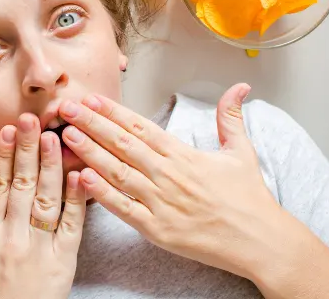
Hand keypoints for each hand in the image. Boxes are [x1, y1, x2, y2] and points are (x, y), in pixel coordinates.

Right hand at [0, 114, 86, 298]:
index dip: (2, 157)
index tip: (7, 131)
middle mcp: (13, 239)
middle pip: (22, 186)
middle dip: (27, 149)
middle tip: (31, 119)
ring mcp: (40, 250)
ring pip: (47, 199)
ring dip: (51, 165)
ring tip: (53, 136)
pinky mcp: (65, 262)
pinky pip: (72, 225)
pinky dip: (78, 199)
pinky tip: (81, 173)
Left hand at [58, 84, 295, 280]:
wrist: (262, 242)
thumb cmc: (250, 199)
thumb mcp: (242, 152)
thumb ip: (231, 118)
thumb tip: (239, 87)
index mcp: (184, 155)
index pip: (142, 127)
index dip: (114, 112)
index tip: (92, 99)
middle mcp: (169, 175)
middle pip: (123, 144)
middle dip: (92, 124)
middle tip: (66, 109)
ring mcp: (162, 202)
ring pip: (118, 172)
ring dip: (90, 153)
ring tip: (66, 136)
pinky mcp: (158, 230)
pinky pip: (123, 208)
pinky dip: (101, 194)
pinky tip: (81, 179)